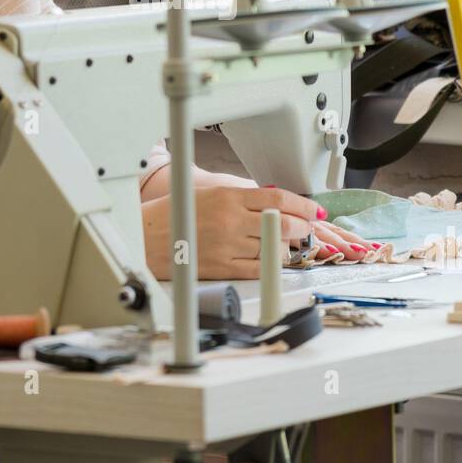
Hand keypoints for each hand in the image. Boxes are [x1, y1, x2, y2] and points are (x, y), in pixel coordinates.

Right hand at [141, 184, 377, 280]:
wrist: (147, 237)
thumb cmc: (176, 213)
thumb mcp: (211, 194)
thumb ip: (242, 198)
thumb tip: (275, 203)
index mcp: (229, 197)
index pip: (278, 198)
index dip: (302, 205)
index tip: (314, 210)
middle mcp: (231, 220)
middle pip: (283, 223)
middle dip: (301, 227)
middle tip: (305, 228)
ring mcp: (228, 245)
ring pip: (274, 248)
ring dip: (285, 247)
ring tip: (285, 244)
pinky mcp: (222, 267)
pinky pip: (258, 268)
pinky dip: (270, 265)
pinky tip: (272, 260)